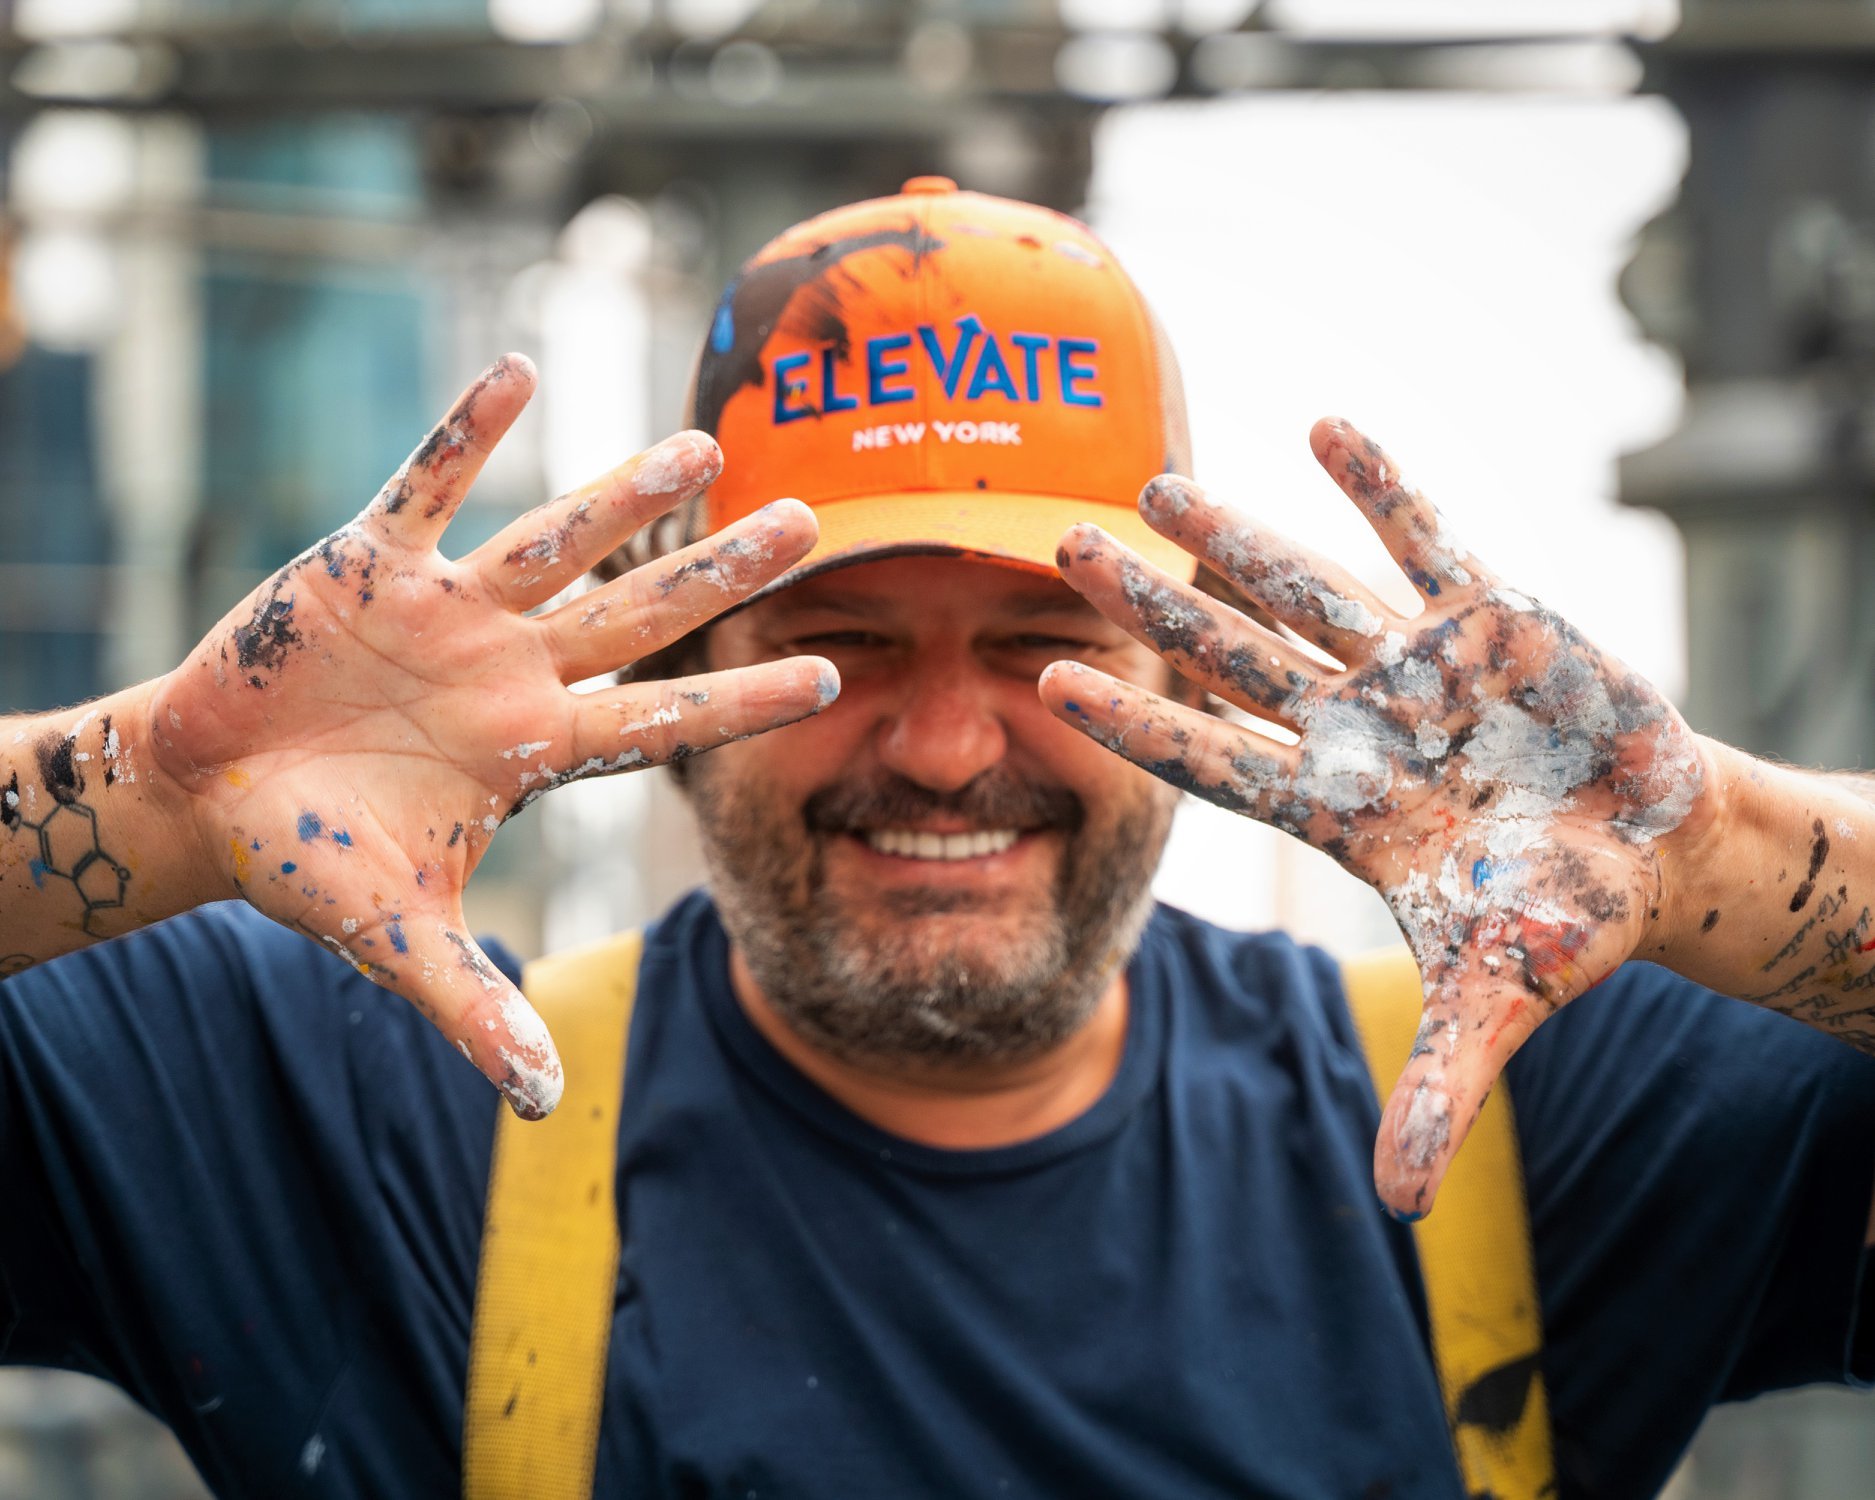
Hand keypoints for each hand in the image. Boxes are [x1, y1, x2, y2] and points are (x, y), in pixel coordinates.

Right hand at [146, 355, 834, 1117]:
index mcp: (532, 748)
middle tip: (813, 522)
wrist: (208, 798)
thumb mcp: (395, 937)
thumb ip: (470, 1009)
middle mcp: (510, 667)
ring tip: (703, 446)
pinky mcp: (368, 563)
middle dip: (719, 575)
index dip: (739, 700)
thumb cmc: (309, 862)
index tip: (831, 679)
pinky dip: (468, 434)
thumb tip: (543, 1105)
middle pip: (638, 613)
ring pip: (555, 540)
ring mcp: (447, 610)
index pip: (660, 719)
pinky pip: (428, 486)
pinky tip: (522, 372)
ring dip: (624, 495)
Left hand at [1042, 418, 1710, 1217]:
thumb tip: (1400, 1207)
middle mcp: (1356, 726)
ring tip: (1156, 482)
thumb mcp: (1500, 999)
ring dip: (1237, 535)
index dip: (1136, 723)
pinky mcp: (1490, 616)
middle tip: (1056, 546)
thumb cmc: (1559, 919)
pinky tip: (1323, 426)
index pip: (1214, 761)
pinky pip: (1426, 536)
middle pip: (1232, 658)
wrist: (1649, 853)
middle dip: (1152, 607)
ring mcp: (1414, 666)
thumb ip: (1444, 1085)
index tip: (1048, 682)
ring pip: (1305, 589)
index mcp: (1339, 809)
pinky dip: (1383, 486)